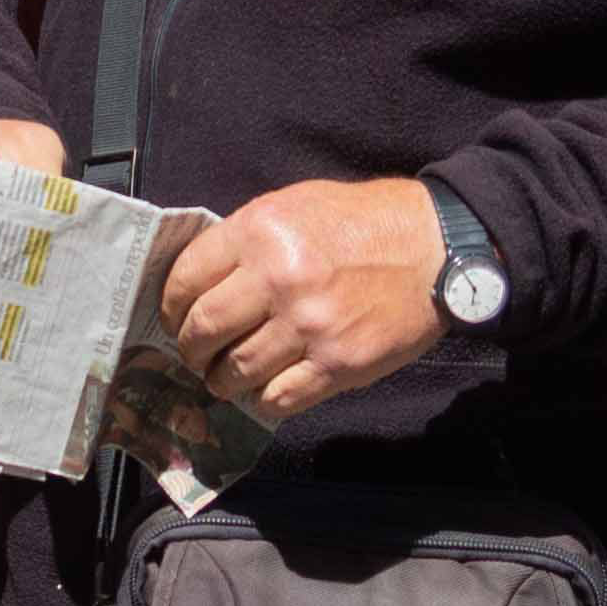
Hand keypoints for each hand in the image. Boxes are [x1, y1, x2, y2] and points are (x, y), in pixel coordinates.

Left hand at [150, 178, 449, 427]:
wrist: (435, 248)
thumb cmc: (363, 222)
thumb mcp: (295, 206)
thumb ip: (247, 240)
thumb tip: (202, 278)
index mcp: (259, 232)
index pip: (186, 278)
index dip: (171, 306)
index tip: (175, 318)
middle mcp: (278, 279)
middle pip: (203, 328)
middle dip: (189, 349)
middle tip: (194, 354)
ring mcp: (309, 325)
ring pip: (236, 370)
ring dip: (221, 380)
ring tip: (222, 378)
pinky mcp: (338, 363)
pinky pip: (280, 397)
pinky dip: (262, 400)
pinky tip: (261, 391)